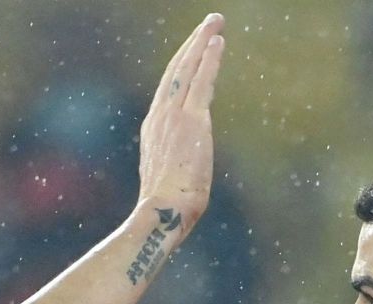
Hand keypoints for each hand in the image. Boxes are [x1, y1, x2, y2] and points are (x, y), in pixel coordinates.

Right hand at [136, 13, 224, 231]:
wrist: (162, 213)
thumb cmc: (167, 208)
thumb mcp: (168, 179)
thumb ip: (175, 165)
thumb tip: (183, 172)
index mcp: (153, 131)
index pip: (169, 91)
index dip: (181, 68)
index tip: (192, 52)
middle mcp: (160, 117)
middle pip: (175, 71)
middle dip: (192, 45)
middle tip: (207, 24)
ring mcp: (174, 116)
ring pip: (188, 68)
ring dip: (201, 42)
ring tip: (214, 22)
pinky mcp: (192, 119)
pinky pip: (202, 81)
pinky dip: (210, 59)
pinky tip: (218, 41)